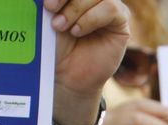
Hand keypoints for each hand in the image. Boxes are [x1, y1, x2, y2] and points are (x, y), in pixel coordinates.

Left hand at [45, 0, 130, 124]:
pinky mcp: (120, 22)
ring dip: (77, 8)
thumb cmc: (54, 45)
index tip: (47, 4)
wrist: (65, 74)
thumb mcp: (47, 17)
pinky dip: (92, 18)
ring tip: (62, 27)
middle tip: (51, 10)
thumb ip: (52, 2)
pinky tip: (78, 31)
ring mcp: (108, 7)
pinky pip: (112, 8)